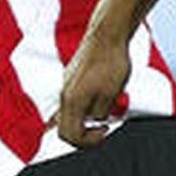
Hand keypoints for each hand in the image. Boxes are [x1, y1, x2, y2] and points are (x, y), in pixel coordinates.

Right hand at [58, 33, 130, 147]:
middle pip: (65, 129)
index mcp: (72, 101)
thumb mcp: (111, 94)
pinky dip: (84, 108)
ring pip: (68, 115)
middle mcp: (64, 94)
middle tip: (103, 128)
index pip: (71, 136)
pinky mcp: (71, 78)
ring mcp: (66, 86)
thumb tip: (95, 122)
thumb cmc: (111, 62)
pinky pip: (73, 102)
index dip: (89, 141)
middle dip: (84, 135)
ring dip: (85, 120)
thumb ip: (100, 113)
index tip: (105, 131)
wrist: (108, 34)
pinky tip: (101, 100)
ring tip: (105, 112)